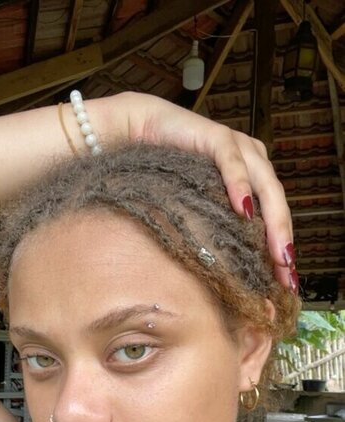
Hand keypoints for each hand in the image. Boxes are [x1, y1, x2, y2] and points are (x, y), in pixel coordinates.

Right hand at [114, 93, 294, 292]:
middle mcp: (252, 163)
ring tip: (278, 252)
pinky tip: (243, 209)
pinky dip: (239, 185)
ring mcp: (238, 148)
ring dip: (274, 220)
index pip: (275, 216)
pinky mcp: (216, 137)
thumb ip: (216, 230)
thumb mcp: (197, 208)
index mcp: (252, 180)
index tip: (287, 284)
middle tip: (287, 273)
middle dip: (284, 241)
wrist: (139, 132)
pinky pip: (232, 162)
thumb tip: (228, 276)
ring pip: (265, 185)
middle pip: (277, 205)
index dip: (282, 248)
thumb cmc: (167, 173)